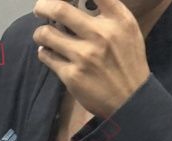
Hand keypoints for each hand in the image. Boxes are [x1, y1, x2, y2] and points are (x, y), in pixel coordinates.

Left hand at [32, 0, 150, 118]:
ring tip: (42, 35)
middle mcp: (100, 35)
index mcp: (117, 20)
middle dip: (43, 5)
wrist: (131, 100)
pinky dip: (44, 52)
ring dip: (40, 32)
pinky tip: (48, 52)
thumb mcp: (128, 29)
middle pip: (59, 8)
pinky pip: (47, 57)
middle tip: (40, 9)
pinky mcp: (72, 76)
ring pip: (47, 34)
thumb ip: (109, 10)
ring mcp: (84, 56)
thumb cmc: (128, 61)